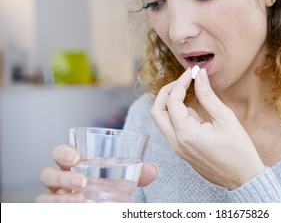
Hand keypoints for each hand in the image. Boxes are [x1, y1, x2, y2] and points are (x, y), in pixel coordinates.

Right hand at [36, 145, 157, 201]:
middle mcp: (60, 179)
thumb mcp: (123, 179)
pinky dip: (57, 209)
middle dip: (62, 176)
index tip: (78, 157)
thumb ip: (138, 173)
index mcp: (73, 164)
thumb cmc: (109, 186)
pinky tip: (75, 210)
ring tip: (80, 199)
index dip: (64, 152)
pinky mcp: (55, 210)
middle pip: (47, 173)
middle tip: (83, 181)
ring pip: (44, 196)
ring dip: (60, 198)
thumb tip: (153, 169)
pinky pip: (47, 210)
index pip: (60, 152)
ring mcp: (55, 197)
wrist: (106, 204)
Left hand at [151, 68, 265, 189]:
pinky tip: (196, 112)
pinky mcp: (182, 150)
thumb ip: (208, 95)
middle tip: (183, 81)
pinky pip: (172, 129)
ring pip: (162, 120)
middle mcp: (176, 142)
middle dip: (167, 92)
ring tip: (192, 93)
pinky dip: (177, 115)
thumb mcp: (225, 118)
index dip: (181, 82)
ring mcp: (177, 148)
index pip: (172, 100)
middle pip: (157, 111)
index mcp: (185, 134)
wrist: (243, 177)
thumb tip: (199, 74)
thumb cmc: (238, 150)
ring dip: (171, 103)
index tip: (193, 72)